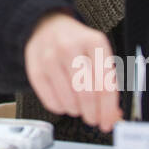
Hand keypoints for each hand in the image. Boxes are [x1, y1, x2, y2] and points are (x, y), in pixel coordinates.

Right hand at [23, 13, 121, 131]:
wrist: (46, 26)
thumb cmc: (76, 44)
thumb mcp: (97, 52)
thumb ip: (108, 82)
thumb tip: (113, 115)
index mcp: (94, 42)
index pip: (105, 84)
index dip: (108, 109)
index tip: (108, 121)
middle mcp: (70, 47)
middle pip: (87, 94)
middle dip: (93, 114)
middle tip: (94, 119)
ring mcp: (50, 58)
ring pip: (69, 100)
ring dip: (77, 111)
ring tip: (78, 107)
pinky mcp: (35, 69)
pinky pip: (51, 101)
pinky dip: (60, 108)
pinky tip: (64, 102)